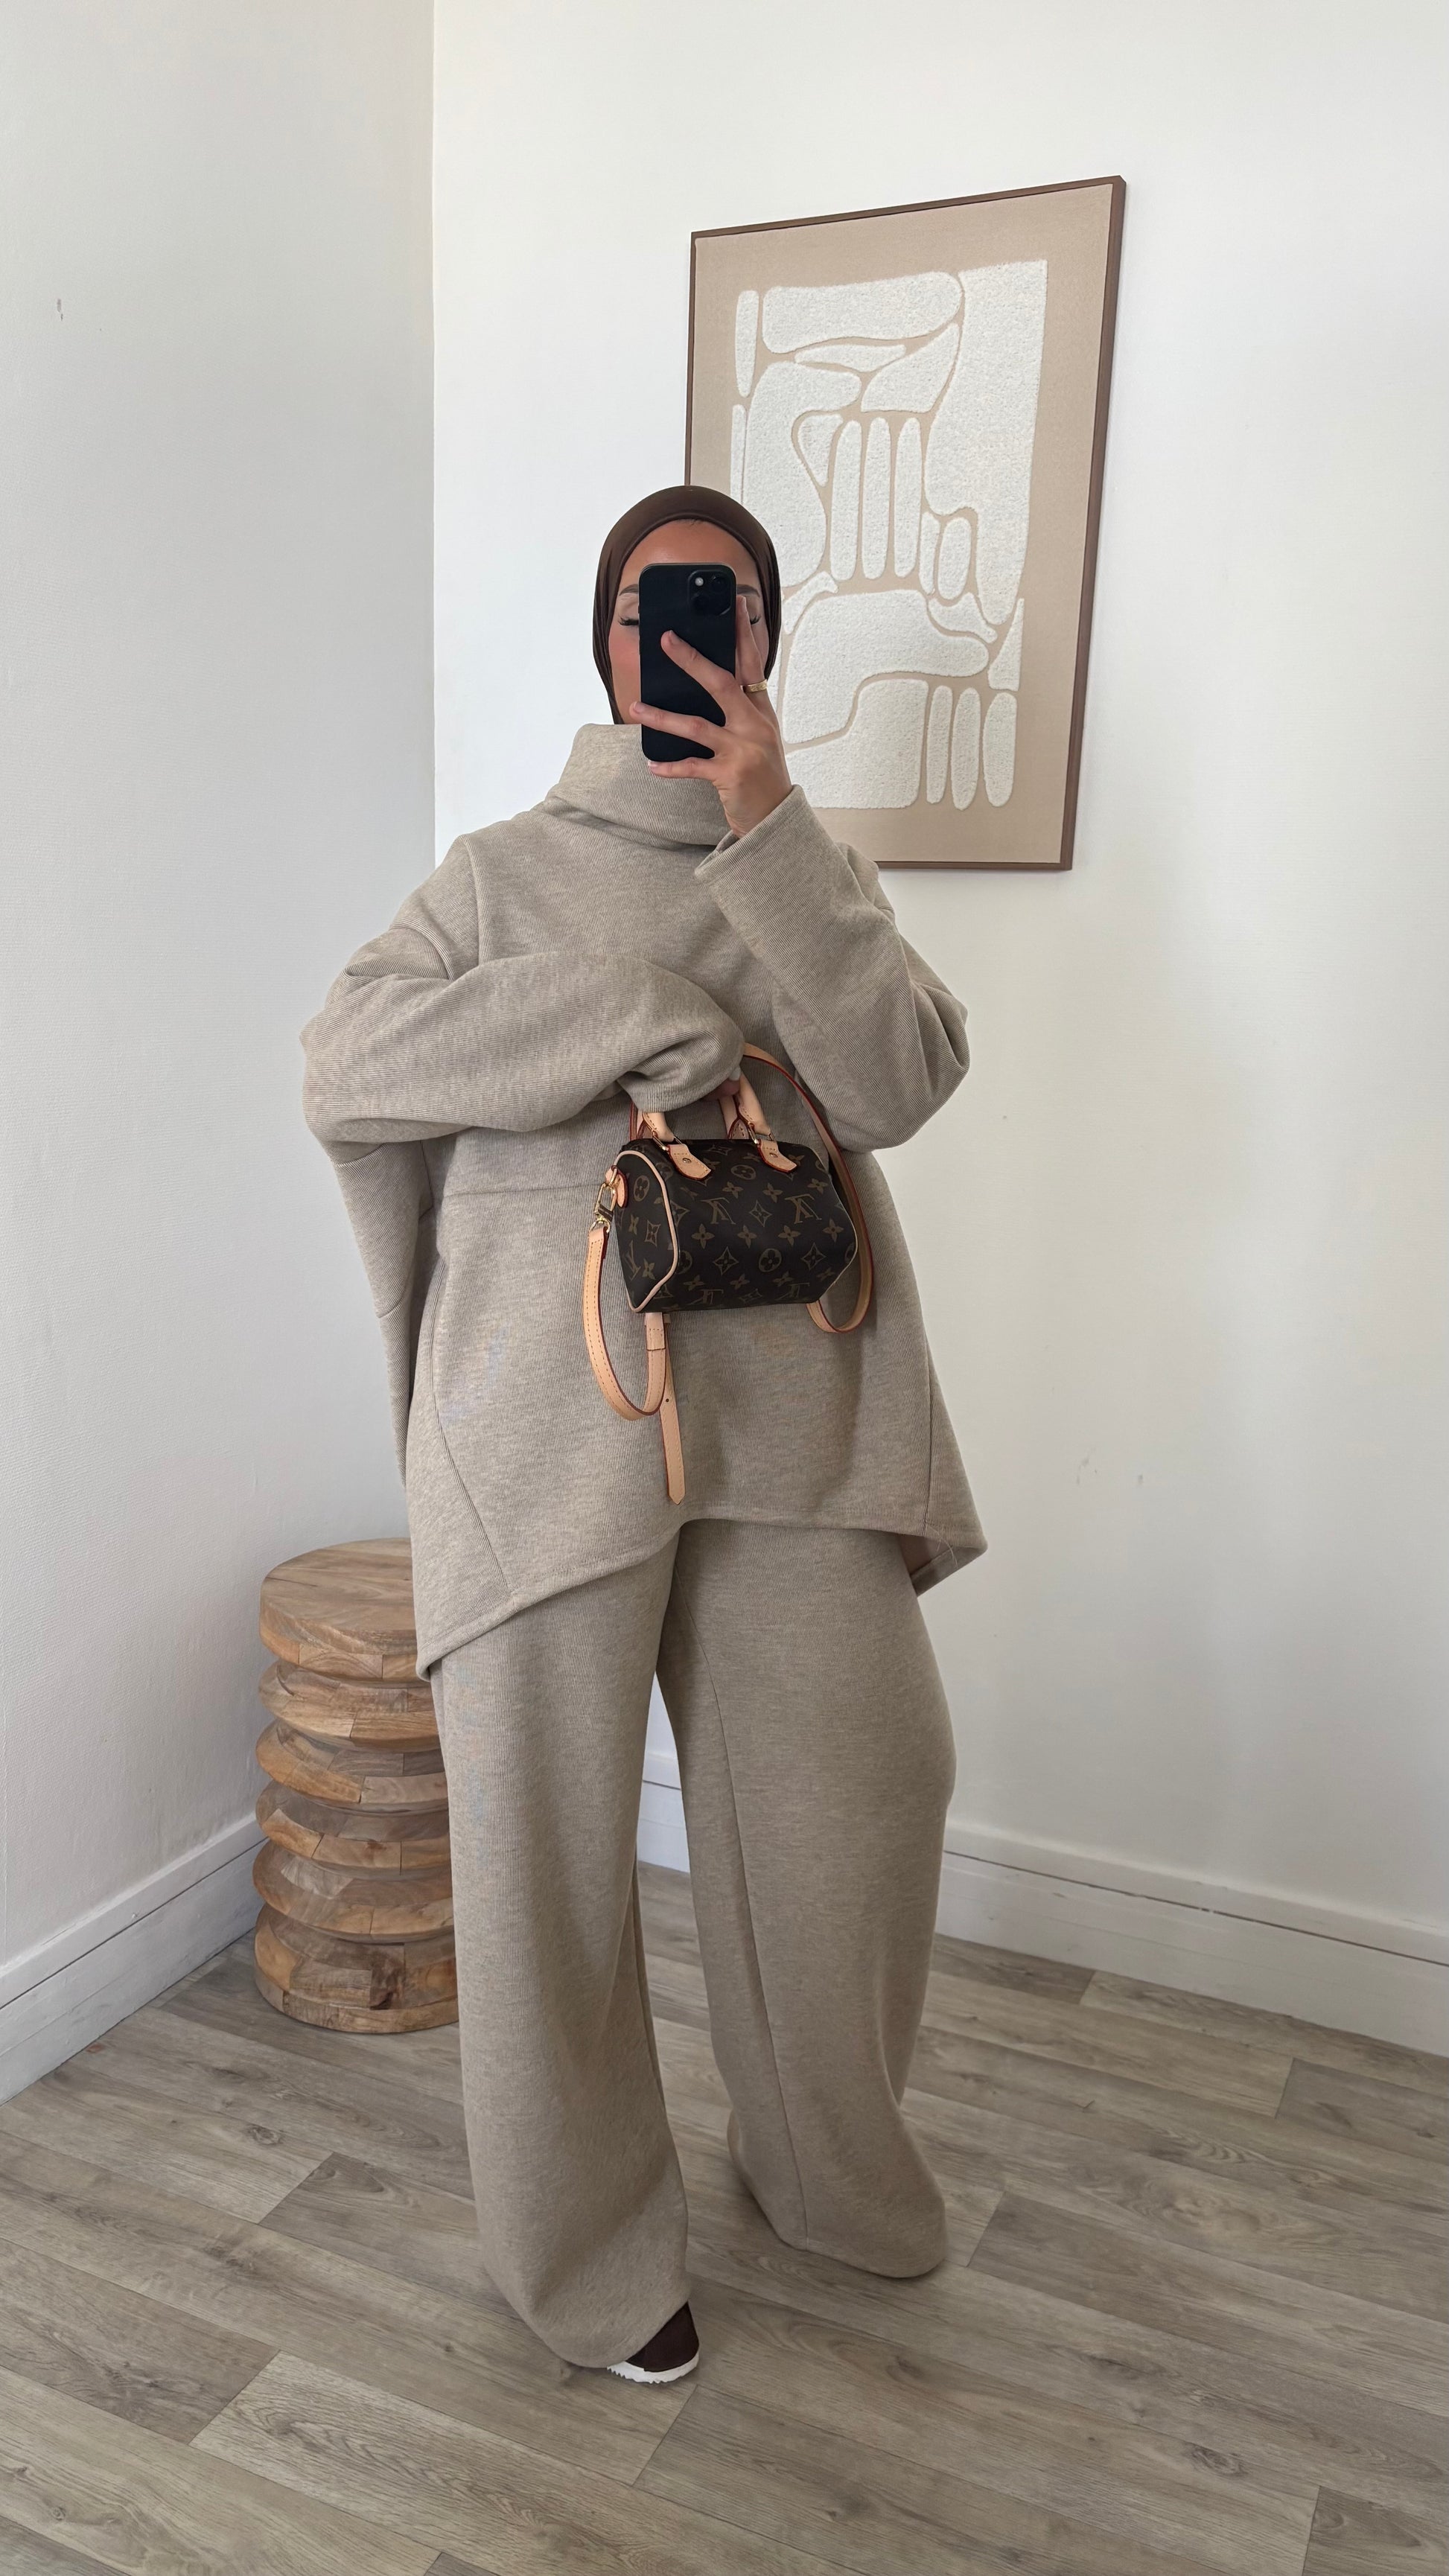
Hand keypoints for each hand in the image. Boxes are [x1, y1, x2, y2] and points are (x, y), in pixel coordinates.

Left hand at [632, 595, 792, 838]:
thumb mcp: (758, 737)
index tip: (733, 603)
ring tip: (635, 707)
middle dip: (692, 659)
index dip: (742, 633)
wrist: (775, 819)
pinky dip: (669, 766)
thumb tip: (706, 684)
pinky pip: (691, 766)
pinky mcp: (729, 774)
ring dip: (661, 716)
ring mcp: (742, 749)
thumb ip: (739, 711)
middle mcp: (754, 725)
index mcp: (761, 711)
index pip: (751, 663)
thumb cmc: (762, 776)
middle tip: (666, 640)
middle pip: (721, 682)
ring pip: (696, 725)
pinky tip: (651, 765)